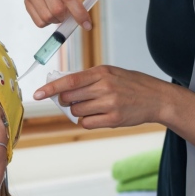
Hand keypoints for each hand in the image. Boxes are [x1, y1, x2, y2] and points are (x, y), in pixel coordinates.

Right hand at [23, 0, 127, 28]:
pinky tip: (52, 13)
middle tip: (74, 16)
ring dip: (58, 21)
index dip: (79, 12)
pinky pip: (38, 21)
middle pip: (57, 9)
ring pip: (47, 17)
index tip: (88, 25)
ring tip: (63, 13)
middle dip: (68, 17)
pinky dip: (48, 23)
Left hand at [33, 65, 170, 128]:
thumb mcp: (111, 73)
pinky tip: (99, 115)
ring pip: (77, 112)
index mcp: (101, 72)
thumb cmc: (131, 84)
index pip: (69, 81)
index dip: (51, 88)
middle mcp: (104, 87)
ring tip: (94, 106)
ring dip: (79, 112)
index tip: (37, 94)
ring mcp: (109, 104)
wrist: (157, 98)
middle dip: (67, 101)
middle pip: (70, 98)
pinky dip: (88, 121)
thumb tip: (63, 88)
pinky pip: (88, 123)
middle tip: (77, 100)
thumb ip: (88, 78)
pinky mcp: (114, 119)